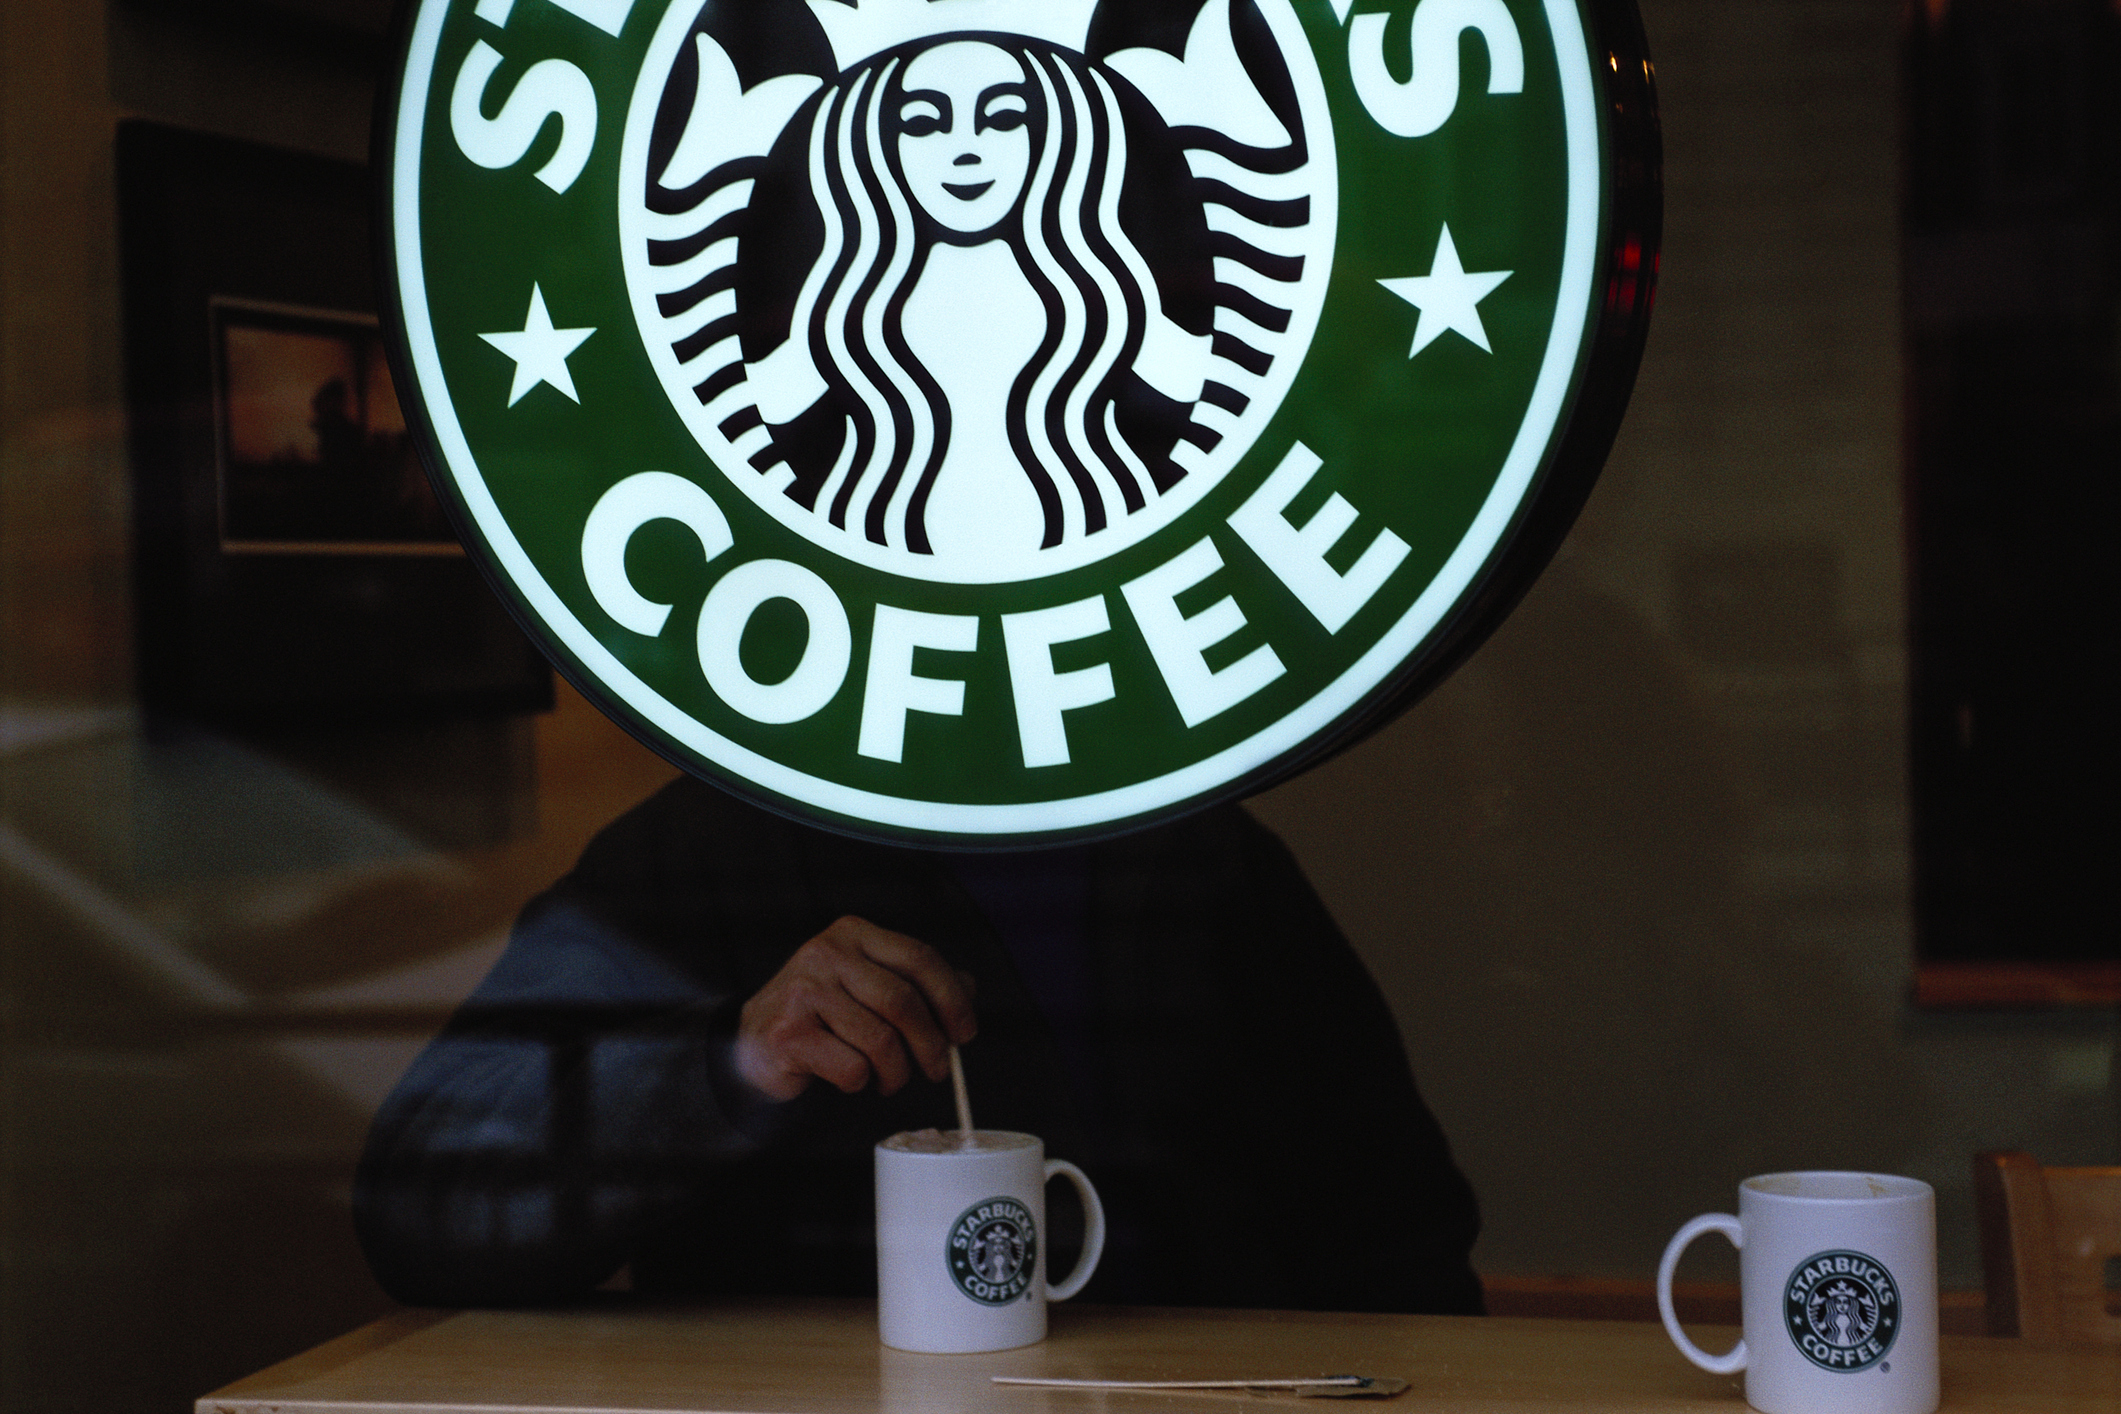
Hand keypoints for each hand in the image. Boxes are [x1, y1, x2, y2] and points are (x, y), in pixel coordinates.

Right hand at [735, 916, 977, 1101]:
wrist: (754, 1043)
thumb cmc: (822, 1015)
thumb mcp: (868, 987)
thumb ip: (916, 983)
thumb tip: (968, 990)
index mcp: (853, 933)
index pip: (919, 957)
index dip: (951, 997)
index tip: (965, 1032)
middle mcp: (826, 953)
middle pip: (903, 1001)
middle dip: (930, 1044)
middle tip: (937, 1069)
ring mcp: (803, 991)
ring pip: (880, 1040)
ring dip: (896, 1071)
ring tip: (890, 1079)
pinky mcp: (788, 1033)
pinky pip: (851, 1067)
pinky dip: (860, 1082)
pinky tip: (850, 1077)